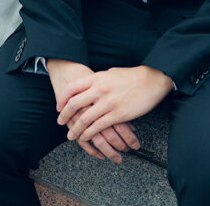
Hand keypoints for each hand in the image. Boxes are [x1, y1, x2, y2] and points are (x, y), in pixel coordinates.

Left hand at [56, 65, 173, 146]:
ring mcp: (108, 103)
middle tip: (60, 122)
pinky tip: (86, 137)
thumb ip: (98, 81)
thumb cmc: (131, 76)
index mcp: (97, 78)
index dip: (63, 99)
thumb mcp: (110, 73)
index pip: (72, 88)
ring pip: (85, 119)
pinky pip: (98, 126)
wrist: (150, 80)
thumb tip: (89, 85)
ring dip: (75, 129)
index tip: (59, 106)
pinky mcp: (118, 114)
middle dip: (65, 115)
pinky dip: (89, 134)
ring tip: (71, 135)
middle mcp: (99, 90)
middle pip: (74, 104)